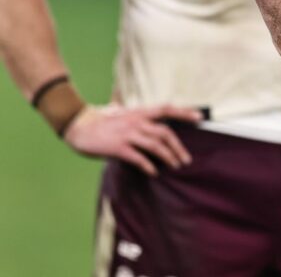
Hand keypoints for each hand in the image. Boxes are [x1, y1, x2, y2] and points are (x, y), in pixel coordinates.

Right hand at [63, 104, 203, 176]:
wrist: (78, 124)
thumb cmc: (100, 119)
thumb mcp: (121, 111)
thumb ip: (136, 115)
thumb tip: (149, 117)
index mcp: (140, 112)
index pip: (167, 109)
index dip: (184, 112)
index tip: (200, 117)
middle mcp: (137, 121)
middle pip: (165, 133)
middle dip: (178, 147)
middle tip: (186, 159)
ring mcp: (128, 134)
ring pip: (155, 145)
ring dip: (168, 157)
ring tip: (175, 166)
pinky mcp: (118, 147)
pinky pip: (138, 158)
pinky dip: (148, 165)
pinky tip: (154, 172)